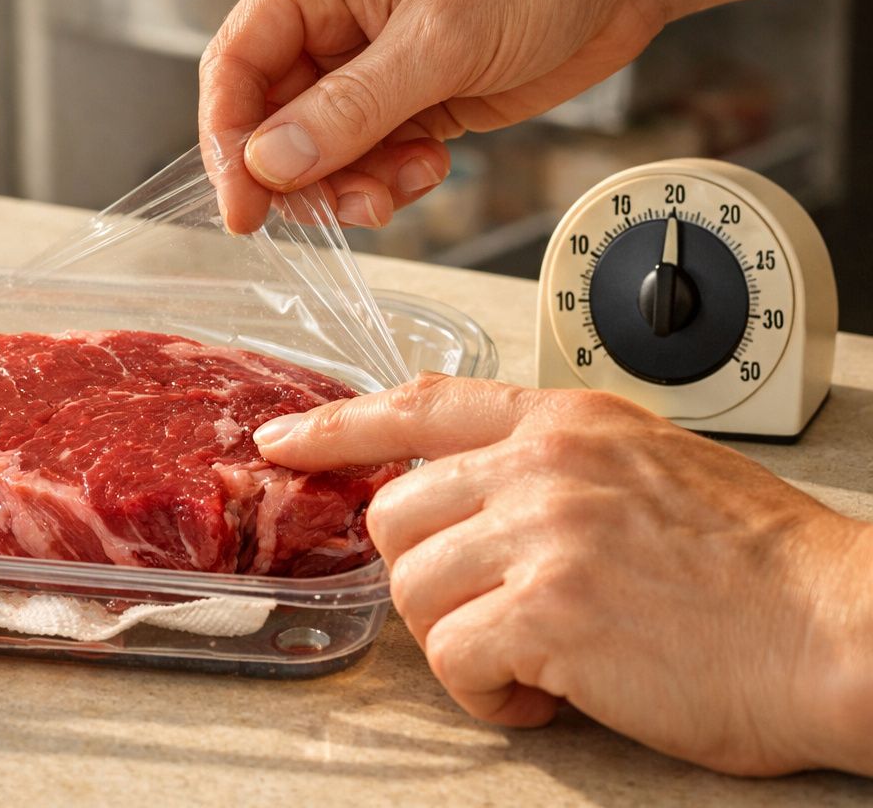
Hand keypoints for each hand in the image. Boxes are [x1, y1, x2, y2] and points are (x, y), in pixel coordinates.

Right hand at [198, 0, 667, 233]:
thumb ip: (351, 109)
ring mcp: (369, 58)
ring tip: (407, 181)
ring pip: (321, 149)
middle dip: (306, 173)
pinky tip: (431, 165)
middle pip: (273, 119)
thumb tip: (271, 163)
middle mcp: (330, 15)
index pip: (235, 66)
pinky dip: (391, 177)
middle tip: (350, 205)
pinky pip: (369, 156)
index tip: (244, 209)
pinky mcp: (410, 94)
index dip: (229, 144)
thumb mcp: (441, 38)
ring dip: (354, 182)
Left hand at [254, 375, 872, 775]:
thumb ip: (554, 464)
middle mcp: (544, 464)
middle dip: (425, 578)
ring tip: (531, 662)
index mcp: (566, 422)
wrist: (843, 627)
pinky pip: (454, 659)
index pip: (420, 404)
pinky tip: (546, 697)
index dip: (338, 425)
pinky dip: (488, 695)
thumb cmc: (758, 567)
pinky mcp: (550, 611)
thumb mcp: (650, 467)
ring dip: (458, 641)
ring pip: (414, 590)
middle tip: (486, 615)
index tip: (284, 440)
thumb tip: (471, 488)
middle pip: (397, 514)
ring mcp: (544, 532)